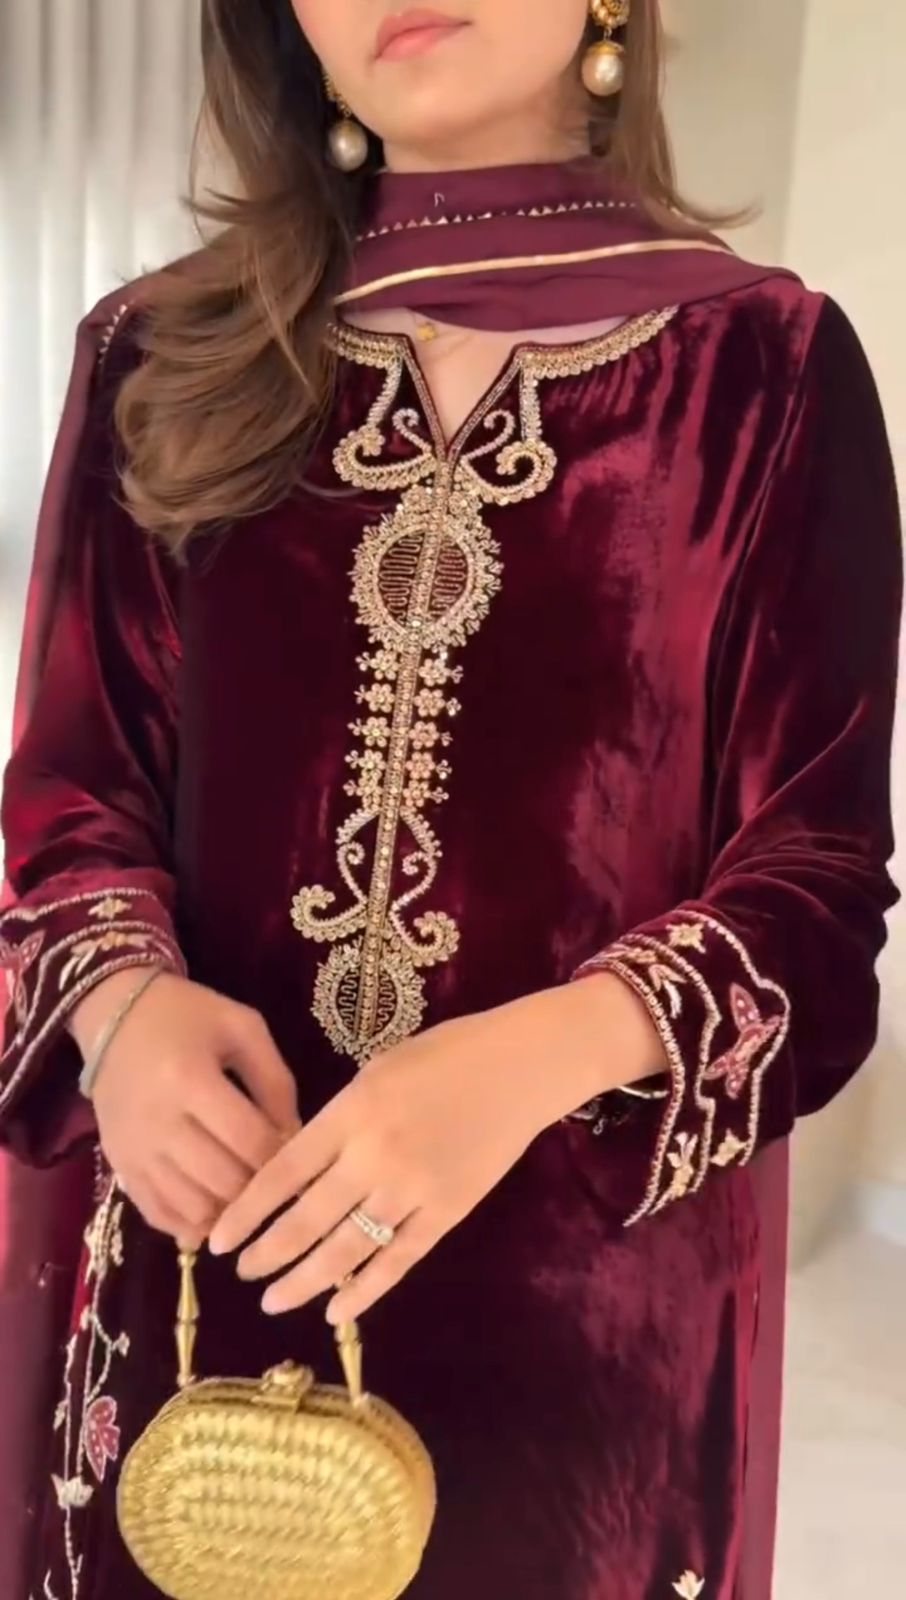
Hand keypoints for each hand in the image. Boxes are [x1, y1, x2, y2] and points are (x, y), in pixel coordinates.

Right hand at [72, 972, 298, 1245]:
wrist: (114, 1016)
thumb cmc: (187, 1015)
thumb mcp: (242, 1029)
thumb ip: (275, 1080)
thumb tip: (295, 1137)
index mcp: (189, 1079)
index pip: (248, 1139)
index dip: (281, 1155)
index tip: (298, 1154)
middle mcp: (157, 1122)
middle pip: (222, 1180)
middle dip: (259, 1186)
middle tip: (276, 1178)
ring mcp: (134, 1150)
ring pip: (193, 1207)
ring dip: (229, 1210)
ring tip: (248, 1194)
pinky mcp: (118, 1166)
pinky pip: (159, 1215)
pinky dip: (192, 1223)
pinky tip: (215, 1211)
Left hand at [209, 976, 663, 1322]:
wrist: (521, 1067)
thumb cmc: (447, 1055)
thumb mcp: (378, 1071)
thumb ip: (338, 1119)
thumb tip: (298, 1169)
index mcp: (352, 1112)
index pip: (283, 1173)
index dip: (246, 1211)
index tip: (218, 1237)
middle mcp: (375, 1155)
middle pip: (306, 1220)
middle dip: (266, 1253)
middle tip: (240, 1272)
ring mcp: (413, 1190)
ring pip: (346, 1250)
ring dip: (303, 1281)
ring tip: (273, 1299)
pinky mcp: (447, 1213)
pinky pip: (397, 1261)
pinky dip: (364, 1290)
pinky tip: (336, 1310)